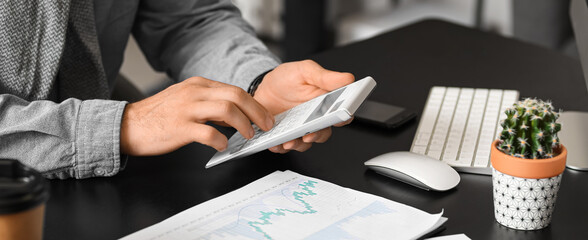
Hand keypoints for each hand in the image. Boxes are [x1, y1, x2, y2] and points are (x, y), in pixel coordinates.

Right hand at [120, 77, 273, 155]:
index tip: (264, 116)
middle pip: (236, 96)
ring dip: (243, 124)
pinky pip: (208, 133)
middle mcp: (194, 93)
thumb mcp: (186, 100)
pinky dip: (221, 140)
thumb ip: (209, 104)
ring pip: (226, 110)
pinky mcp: (180, 128)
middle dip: (256, 112)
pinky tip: (223, 147)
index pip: (234, 89)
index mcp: (198, 85)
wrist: (128, 124)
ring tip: (248, 135)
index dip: (254, 104)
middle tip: (266, 125)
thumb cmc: (158, 115)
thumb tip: (235, 115)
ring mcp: (187, 109)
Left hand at [253, 60, 354, 152]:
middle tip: (310, 133)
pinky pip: (286, 146)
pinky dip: (281, 146)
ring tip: (289, 140)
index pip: (341, 114)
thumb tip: (347, 78)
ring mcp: (300, 129)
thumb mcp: (305, 71)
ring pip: (306, 143)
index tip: (338, 116)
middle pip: (324, 132)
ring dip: (299, 144)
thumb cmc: (287, 79)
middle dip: (318, 135)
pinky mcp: (285, 136)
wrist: (264, 88)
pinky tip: (276, 142)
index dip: (343, 117)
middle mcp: (315, 119)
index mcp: (325, 103)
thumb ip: (325, 77)